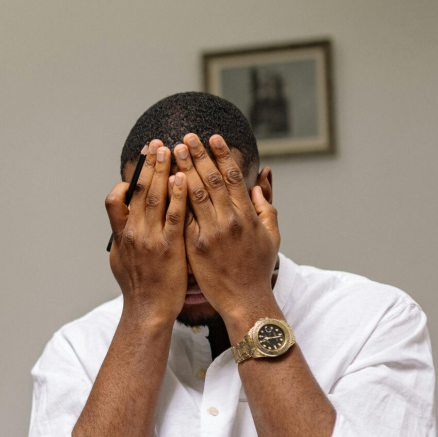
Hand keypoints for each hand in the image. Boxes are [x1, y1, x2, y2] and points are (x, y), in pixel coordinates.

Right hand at [106, 140, 189, 324]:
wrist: (148, 311)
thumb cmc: (138, 287)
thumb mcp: (120, 259)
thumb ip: (122, 236)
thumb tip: (121, 219)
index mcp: (120, 235)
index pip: (116, 198)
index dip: (128, 177)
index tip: (139, 162)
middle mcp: (132, 233)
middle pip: (139, 191)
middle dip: (149, 165)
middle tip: (158, 143)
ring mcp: (150, 239)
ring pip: (155, 198)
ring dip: (163, 171)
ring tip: (172, 150)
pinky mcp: (170, 247)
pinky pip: (175, 216)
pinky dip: (178, 195)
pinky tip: (185, 179)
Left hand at [173, 133, 279, 325]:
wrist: (244, 300)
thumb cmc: (258, 268)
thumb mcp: (271, 236)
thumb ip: (265, 207)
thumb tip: (261, 180)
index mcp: (247, 215)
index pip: (233, 177)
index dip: (222, 155)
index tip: (213, 137)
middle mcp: (229, 220)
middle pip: (211, 180)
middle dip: (198, 156)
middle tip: (186, 137)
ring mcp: (211, 233)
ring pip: (194, 194)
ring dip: (183, 169)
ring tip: (172, 152)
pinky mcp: (195, 247)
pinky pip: (182, 218)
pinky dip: (175, 199)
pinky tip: (166, 183)